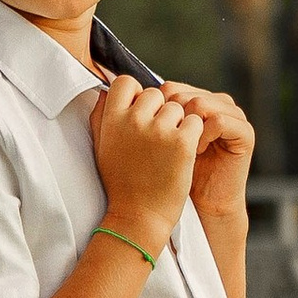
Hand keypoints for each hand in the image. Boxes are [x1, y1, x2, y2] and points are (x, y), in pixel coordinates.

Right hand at [87, 75, 202, 258]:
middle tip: (157, 139)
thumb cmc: (121, 182)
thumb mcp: (102, 146)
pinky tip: (184, 154)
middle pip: (156, 94)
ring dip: (178, 124)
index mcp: (112, 119)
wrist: (139, 216)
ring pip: (178, 108)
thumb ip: (102, 116)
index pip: (126, 82)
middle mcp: (134, 120)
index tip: (141, 113)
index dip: (136, 94)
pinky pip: (195, 122)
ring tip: (168, 150)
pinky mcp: (183, 143)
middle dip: (160, 111)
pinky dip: (194, 135)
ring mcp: (159, 130)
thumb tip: (106, 90)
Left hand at [155, 82, 253, 223]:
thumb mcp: (157, 140)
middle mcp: (217, 102)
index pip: (170, 87)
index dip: (157, 110)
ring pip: (199, 103)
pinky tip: (197, 152)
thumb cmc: (175, 174)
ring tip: (184, 150)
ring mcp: (234, 115)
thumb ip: (146, 115)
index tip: (154, 136)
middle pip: (183, 93)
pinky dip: (204, 136)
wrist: (203, 203)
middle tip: (170, 145)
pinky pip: (218, 120)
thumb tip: (116, 92)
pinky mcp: (244, 132)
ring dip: (187, 129)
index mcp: (197, 99)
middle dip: (171, 120)